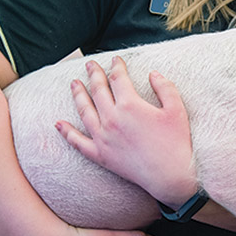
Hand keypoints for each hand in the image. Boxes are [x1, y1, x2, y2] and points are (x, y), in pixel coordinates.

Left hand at [55, 56, 197, 207]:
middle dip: (94, 75)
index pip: (118, 79)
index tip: (116, 60)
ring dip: (78, 95)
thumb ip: (165, 87)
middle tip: (90, 65)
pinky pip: (78, 142)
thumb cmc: (176, 142)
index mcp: (130, 105)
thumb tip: (153, 74)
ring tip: (74, 84)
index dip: (116, 67)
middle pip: (98, 90)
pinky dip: (66, 132)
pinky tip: (58, 123)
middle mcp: (112, 118)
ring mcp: (103, 137)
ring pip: (84, 111)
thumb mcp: (177, 109)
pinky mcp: (100, 155)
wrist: (169, 176)